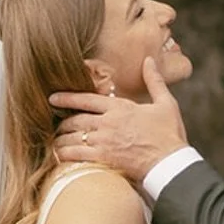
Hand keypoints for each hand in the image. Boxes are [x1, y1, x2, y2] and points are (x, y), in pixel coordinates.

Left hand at [50, 57, 188, 180]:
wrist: (171, 163)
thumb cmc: (170, 135)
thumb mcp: (166, 103)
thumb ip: (154, 81)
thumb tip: (149, 61)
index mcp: (120, 107)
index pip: (86, 99)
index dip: (67, 98)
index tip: (52, 98)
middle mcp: (108, 122)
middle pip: (75, 119)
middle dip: (62, 123)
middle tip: (55, 126)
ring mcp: (104, 141)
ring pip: (73, 137)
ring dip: (61, 140)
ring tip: (55, 142)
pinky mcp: (103, 159)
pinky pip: (76, 155)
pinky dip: (65, 155)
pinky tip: (59, 156)